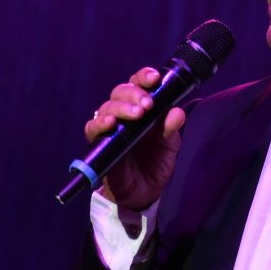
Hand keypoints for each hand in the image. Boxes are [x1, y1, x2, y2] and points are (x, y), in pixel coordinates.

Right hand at [84, 67, 185, 211]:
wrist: (144, 193)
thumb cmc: (155, 163)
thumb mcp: (169, 145)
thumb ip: (171, 128)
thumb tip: (177, 112)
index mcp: (141, 107)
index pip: (139, 84)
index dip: (144, 77)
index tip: (155, 78)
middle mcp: (123, 113)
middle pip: (121, 92)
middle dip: (134, 93)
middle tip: (148, 104)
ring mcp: (109, 128)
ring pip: (107, 106)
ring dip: (121, 107)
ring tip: (136, 114)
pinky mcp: (98, 144)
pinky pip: (92, 128)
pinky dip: (100, 123)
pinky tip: (110, 123)